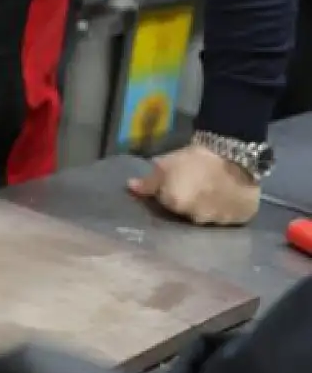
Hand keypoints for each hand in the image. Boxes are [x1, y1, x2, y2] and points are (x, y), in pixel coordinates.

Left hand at [128, 143, 258, 224]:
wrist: (233, 152)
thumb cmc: (195, 157)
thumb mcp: (165, 165)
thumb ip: (147, 182)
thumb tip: (130, 188)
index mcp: (176, 205)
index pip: (167, 204)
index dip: (170, 192)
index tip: (177, 181)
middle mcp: (197, 218)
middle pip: (189, 214)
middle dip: (189, 203)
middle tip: (197, 185)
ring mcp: (221, 220)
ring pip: (211, 217)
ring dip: (209, 207)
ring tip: (214, 189)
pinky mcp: (242, 218)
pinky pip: (232, 218)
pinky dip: (229, 209)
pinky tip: (229, 196)